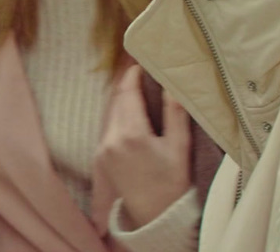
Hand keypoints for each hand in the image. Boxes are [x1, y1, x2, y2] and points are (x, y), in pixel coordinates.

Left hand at [95, 65, 191, 228]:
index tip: (141, 64)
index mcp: (131, 134)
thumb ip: (175, 113)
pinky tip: (131, 116)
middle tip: (143, 74)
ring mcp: (102, 149)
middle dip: (128, 86)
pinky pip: (108, 128)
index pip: (126, 93)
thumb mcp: (179, 146)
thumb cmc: (172, 182)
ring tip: (139, 92)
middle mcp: (111, 139)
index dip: (132, 75)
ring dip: (122, 101)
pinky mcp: (100, 157)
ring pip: (110, 114)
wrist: (154, 216)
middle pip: (116, 101)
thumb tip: (172, 83)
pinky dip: (118, 117)